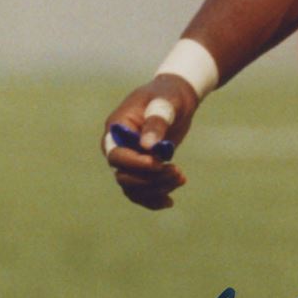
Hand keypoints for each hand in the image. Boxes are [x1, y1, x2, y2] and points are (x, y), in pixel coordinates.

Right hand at [101, 74, 198, 210]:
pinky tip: (170, 202)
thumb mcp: (165, 103)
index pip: (116, 155)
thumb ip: (156, 122)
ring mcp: (129, 159)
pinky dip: (153, 199)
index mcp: (117, 128)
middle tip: (177, 171)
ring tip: (181, 178)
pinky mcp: (141, 168)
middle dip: (150, 179)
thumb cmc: (169, 95)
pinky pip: (140, 191)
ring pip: (132, 187)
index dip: (135, 164)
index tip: (158, 163)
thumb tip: (148, 146)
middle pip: (123, 176)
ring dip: (156, 190)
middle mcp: (118, 146)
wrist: (176, 98)